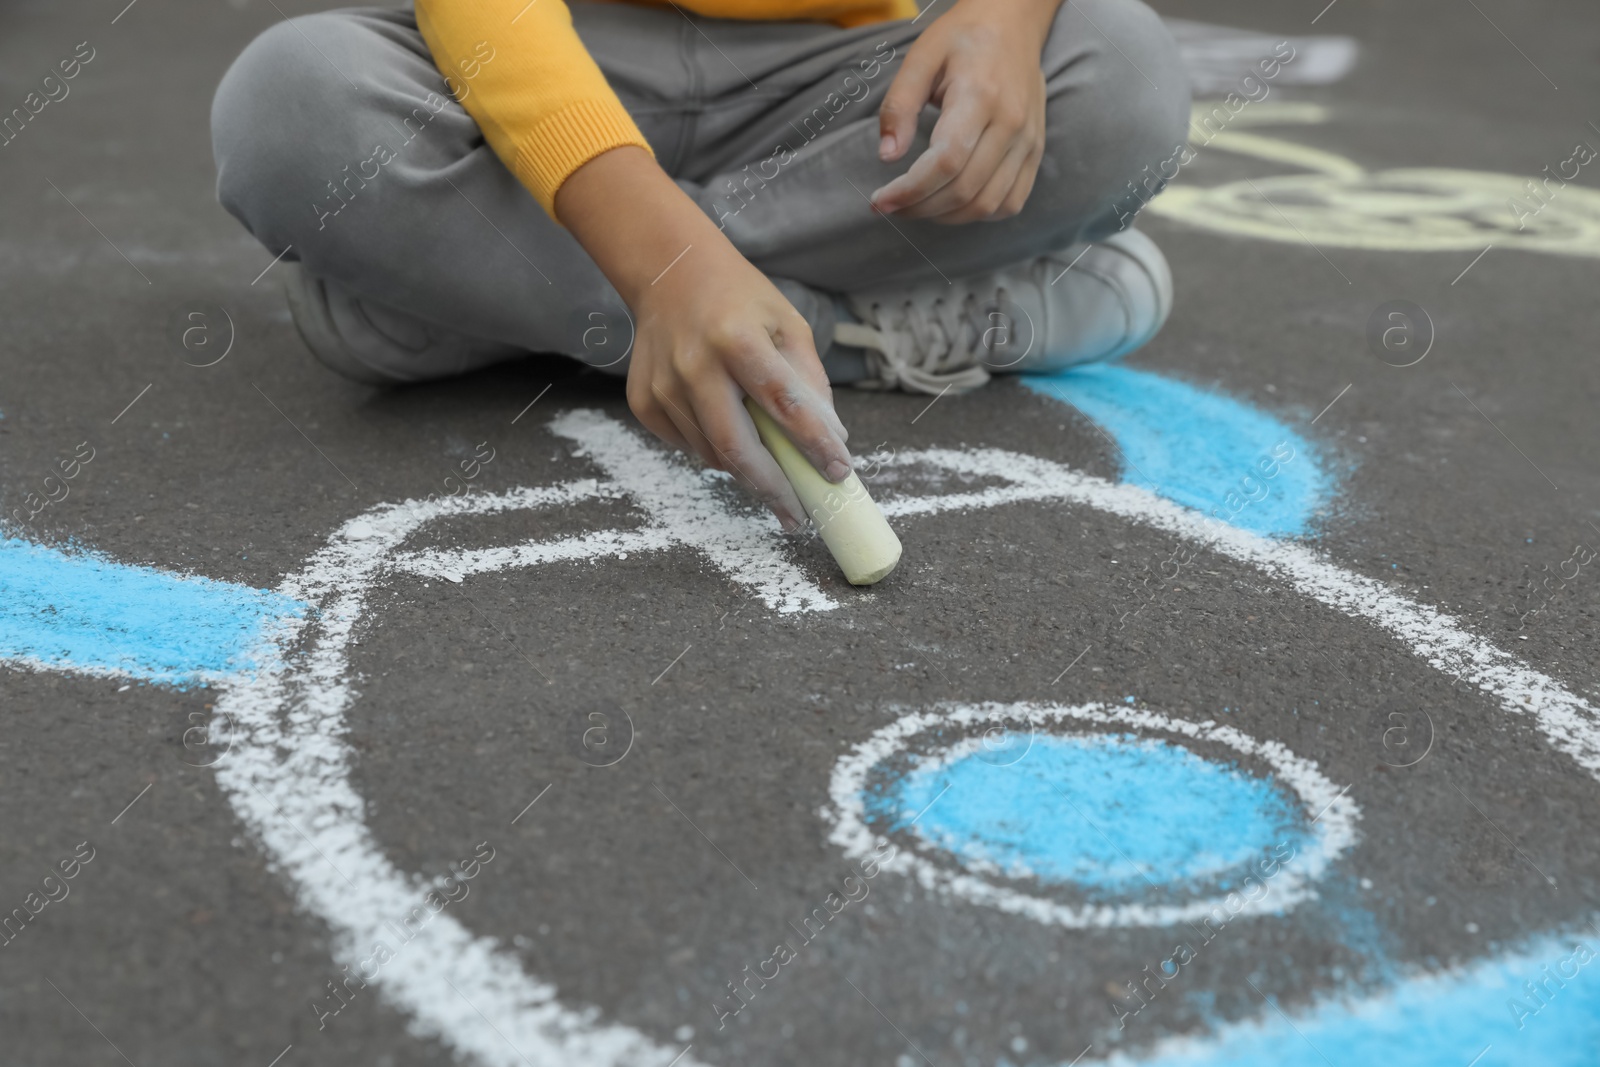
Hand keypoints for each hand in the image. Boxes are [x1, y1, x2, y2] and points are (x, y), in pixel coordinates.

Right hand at [555, 148, 851, 529]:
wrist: (668, 272)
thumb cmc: (740, 299)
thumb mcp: (787, 323)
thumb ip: (808, 381)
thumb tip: (829, 441)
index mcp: (736, 339)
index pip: (783, 403)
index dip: (814, 443)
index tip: (838, 473)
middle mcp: (694, 365)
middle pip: (737, 447)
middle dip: (773, 488)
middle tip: (797, 516)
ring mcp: (663, 386)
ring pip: (711, 454)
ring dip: (746, 470)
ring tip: (769, 470)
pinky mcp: (644, 401)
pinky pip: (686, 446)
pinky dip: (713, 450)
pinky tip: (724, 427)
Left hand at [871, 0, 1059, 222]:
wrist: (1013, 23)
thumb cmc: (963, 39)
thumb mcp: (921, 58)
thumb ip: (899, 106)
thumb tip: (887, 156)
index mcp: (980, 96)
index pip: (946, 162)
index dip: (910, 191)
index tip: (880, 201)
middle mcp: (1010, 124)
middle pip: (964, 190)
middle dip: (920, 208)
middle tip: (891, 206)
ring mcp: (1028, 141)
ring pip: (987, 204)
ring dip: (946, 216)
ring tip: (918, 206)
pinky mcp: (1036, 152)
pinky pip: (1011, 202)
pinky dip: (979, 214)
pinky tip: (953, 204)